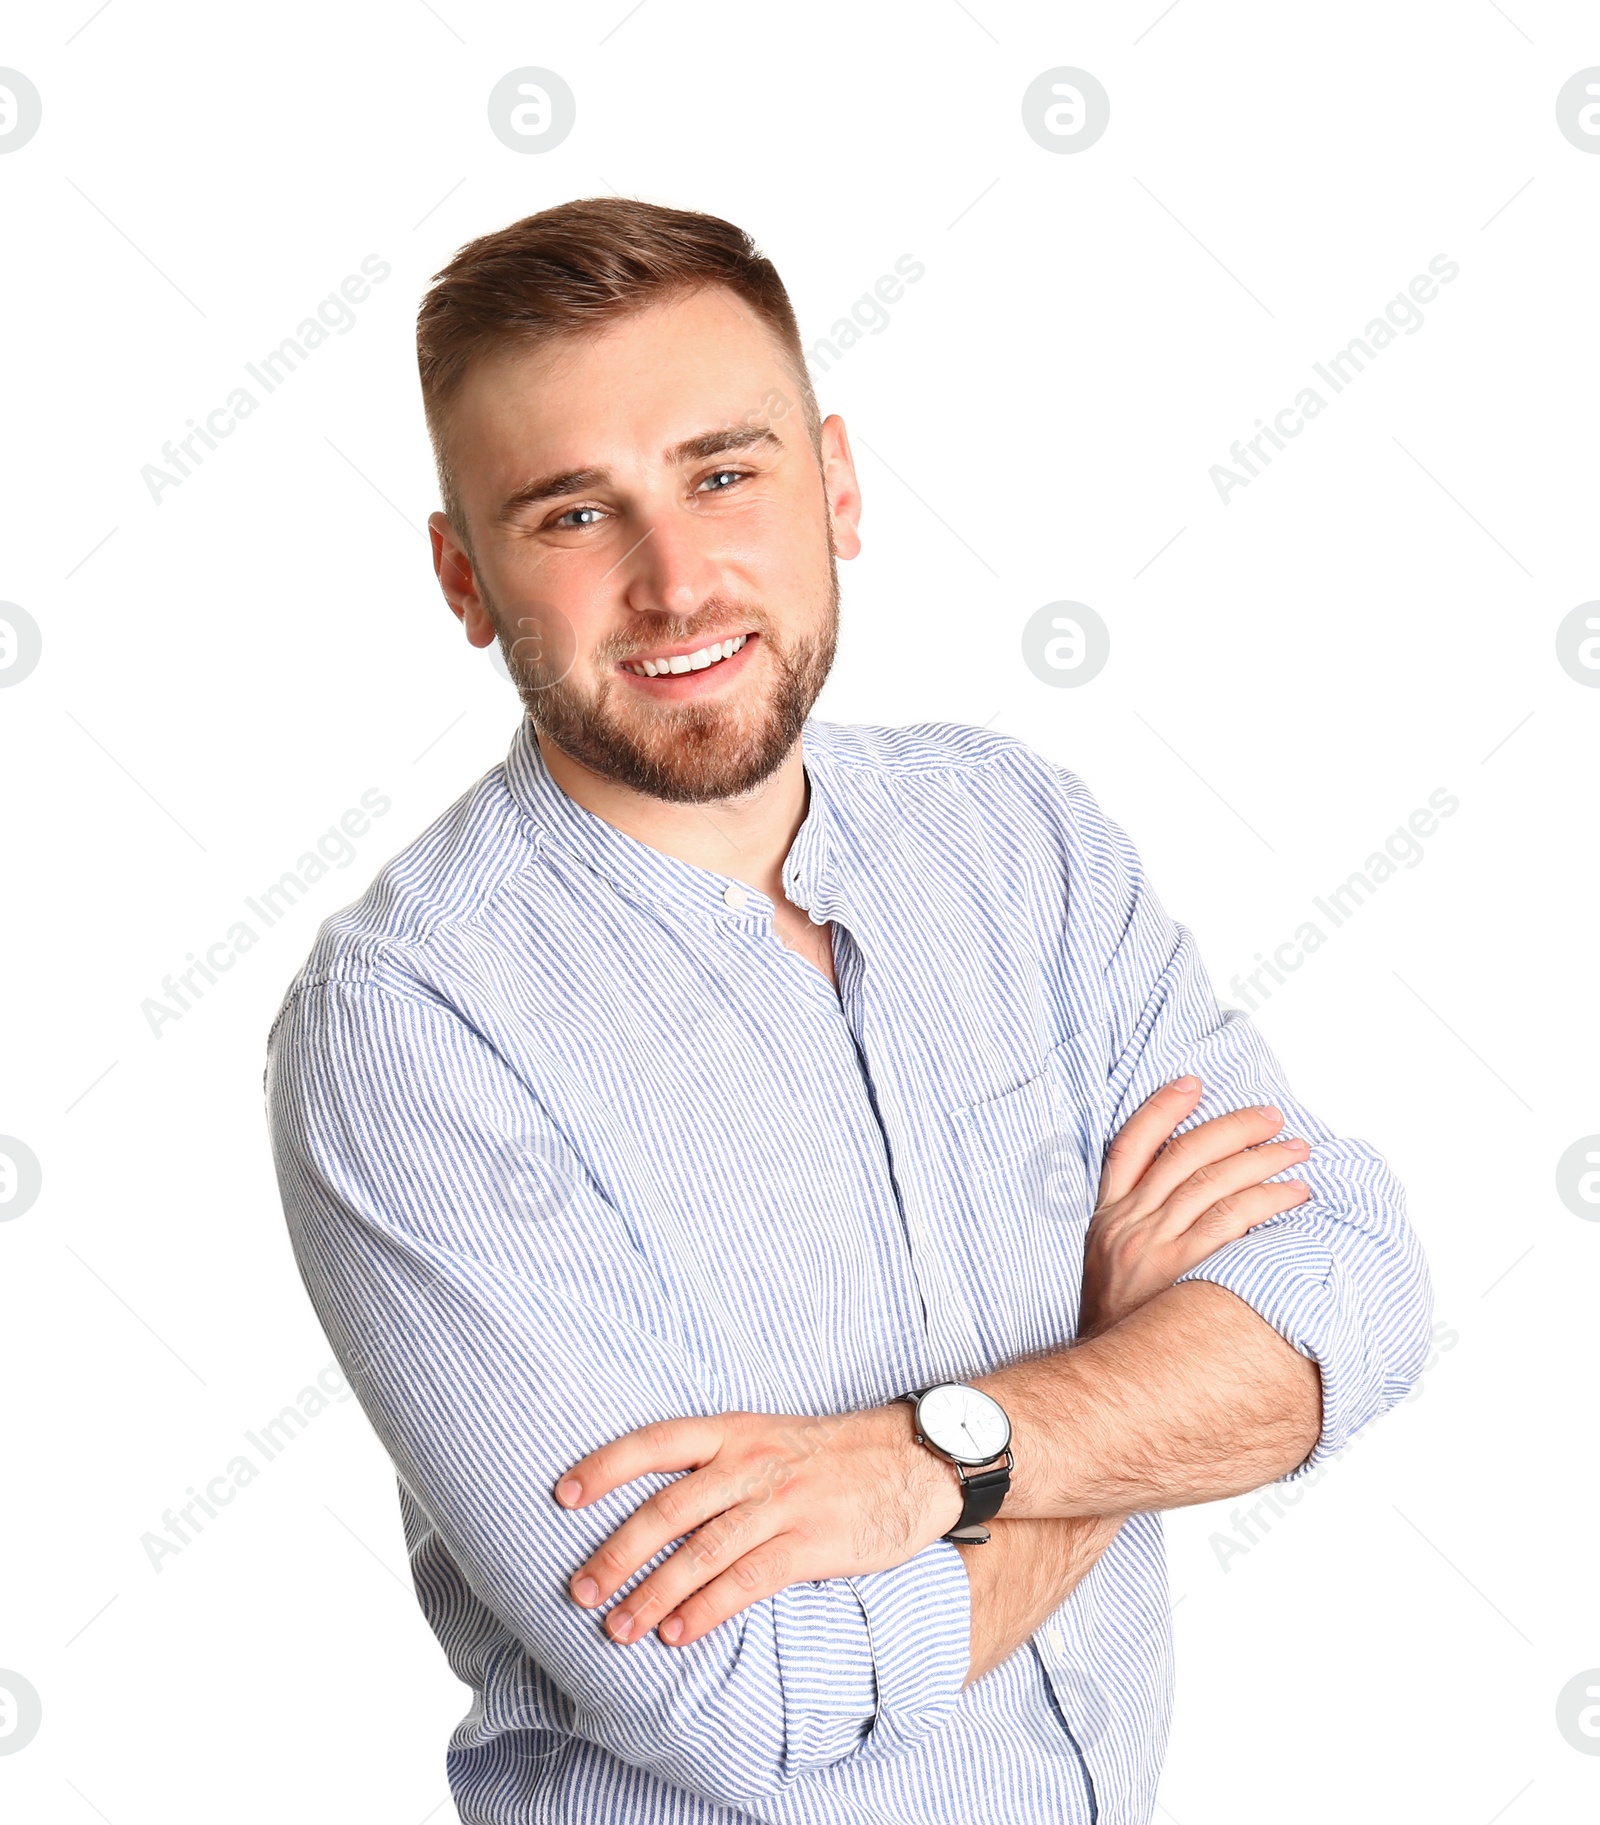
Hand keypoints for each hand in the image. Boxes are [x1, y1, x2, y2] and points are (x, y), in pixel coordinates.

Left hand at [555, 1404, 961, 1647]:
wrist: (913, 1459)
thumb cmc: (831, 1454)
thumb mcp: (768, 1436)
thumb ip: (717, 1462)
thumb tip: (653, 1500)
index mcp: (734, 1430)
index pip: (655, 1443)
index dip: (606, 1467)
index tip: (563, 1496)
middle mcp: (750, 1462)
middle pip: (667, 1509)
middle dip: (616, 1553)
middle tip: (580, 1589)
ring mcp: (780, 1503)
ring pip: (700, 1552)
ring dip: (653, 1594)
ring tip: (619, 1628)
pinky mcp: (810, 1543)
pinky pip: (746, 1581)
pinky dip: (706, 1610)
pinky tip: (677, 1633)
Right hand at [1078, 1077, 1310, 1339]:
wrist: (1101, 1383)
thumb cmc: (1115, 1328)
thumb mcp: (1104, 1270)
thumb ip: (1132, 1231)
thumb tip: (1179, 1203)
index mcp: (1105, 1219)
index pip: (1130, 1146)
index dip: (1161, 1109)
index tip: (1191, 1083)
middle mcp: (1127, 1224)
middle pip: (1184, 1155)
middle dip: (1232, 1128)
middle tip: (1270, 1117)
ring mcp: (1153, 1246)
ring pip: (1214, 1182)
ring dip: (1260, 1160)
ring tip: (1294, 1150)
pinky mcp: (1181, 1270)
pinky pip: (1232, 1220)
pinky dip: (1265, 1199)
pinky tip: (1293, 1193)